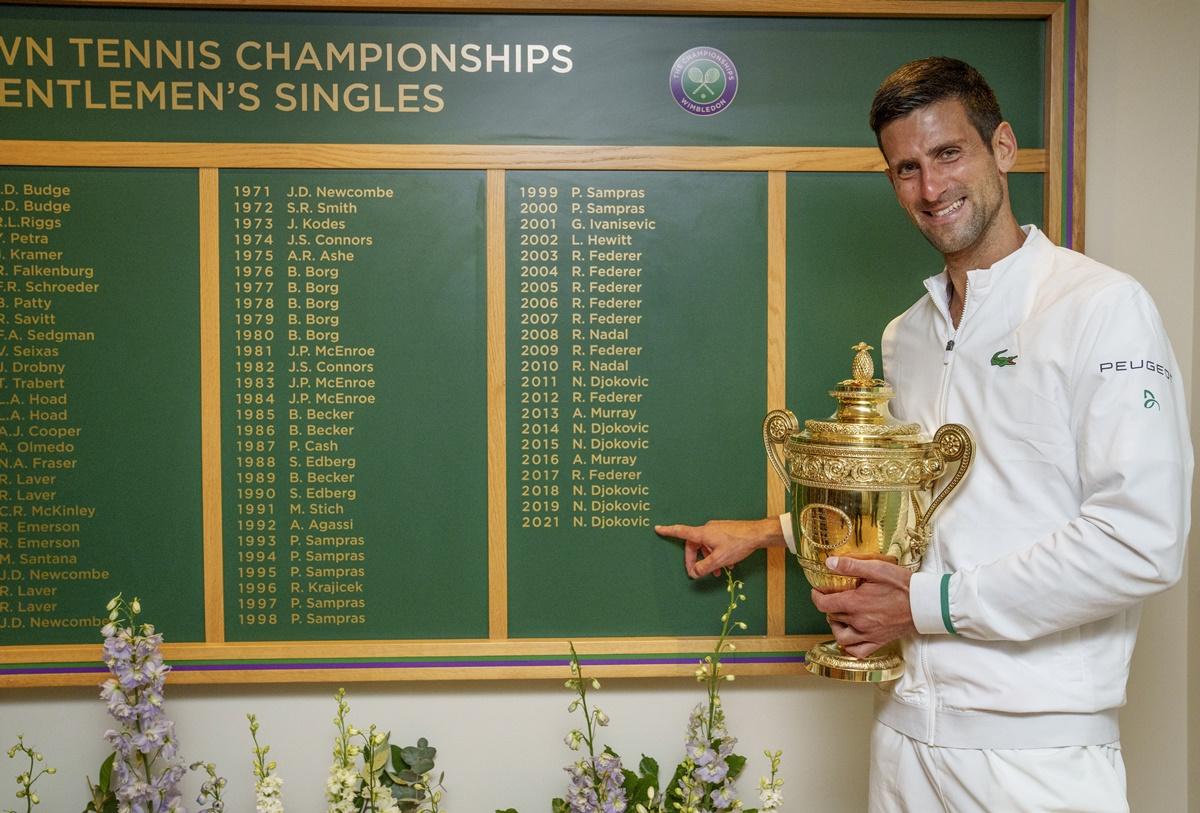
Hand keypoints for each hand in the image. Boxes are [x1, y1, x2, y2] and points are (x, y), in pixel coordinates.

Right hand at [655, 518, 782, 578]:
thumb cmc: (738, 544)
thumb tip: (694, 573)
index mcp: (703, 533)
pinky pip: (716, 544)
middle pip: (694, 545)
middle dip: (695, 560)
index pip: (681, 532)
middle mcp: (708, 529)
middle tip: (697, 573)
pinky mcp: (725, 532)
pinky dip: (718, 555)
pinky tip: (727, 565)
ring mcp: (717, 530)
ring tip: (718, 572)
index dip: (669, 531)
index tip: (657, 528)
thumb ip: (704, 567)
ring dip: (709, 560)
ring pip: (707, 546)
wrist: (757, 534)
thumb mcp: (719, 559)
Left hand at [809, 556, 916, 657]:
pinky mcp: (879, 642)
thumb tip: (829, 563)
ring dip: (836, 627)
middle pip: (832, 617)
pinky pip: (857, 651)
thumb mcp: (876, 568)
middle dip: (828, 607)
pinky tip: (852, 635)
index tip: (818, 590)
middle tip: (834, 597)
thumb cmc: (902, 585)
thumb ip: (851, 566)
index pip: (823, 604)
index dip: (816, 596)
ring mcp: (868, 634)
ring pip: (841, 637)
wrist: (925, 604)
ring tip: (841, 616)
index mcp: (855, 603)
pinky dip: (850, 646)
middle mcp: (859, 622)